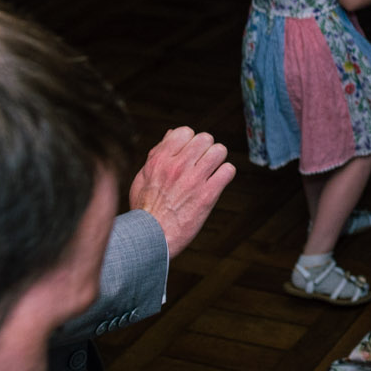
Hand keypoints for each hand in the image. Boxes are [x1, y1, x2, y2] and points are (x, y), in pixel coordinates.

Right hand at [128, 126, 234, 258]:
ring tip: (211, 171)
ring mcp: (194, 180)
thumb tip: (172, 133)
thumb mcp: (143, 177)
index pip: (185, 131)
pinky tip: (217, 182)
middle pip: (205, 138)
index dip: (190, 141)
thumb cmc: (145, 209)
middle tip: (202, 163)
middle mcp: (177, 166)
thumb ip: (157, 154)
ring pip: (220, 151)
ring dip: (218, 160)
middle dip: (206, 149)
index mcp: (160, 159)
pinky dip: (226, 175)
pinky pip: (228, 171)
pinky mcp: (208, 195)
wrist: (151, 239)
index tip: (189, 154)